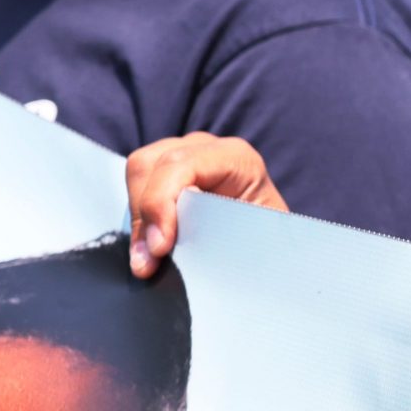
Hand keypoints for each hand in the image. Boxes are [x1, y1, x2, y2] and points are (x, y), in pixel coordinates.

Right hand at [124, 134, 288, 276]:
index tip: (159, 247)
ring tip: (146, 261)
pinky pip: (137, 189)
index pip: (179, 164)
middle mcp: (206, 149)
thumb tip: (168, 239)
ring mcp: (184, 156)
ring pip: (137, 174)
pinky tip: (145, 254)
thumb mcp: (256, 236)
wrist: (273, 244)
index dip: (160, 202)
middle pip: (149, 165)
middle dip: (144, 215)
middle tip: (148, 261)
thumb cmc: (269, 240)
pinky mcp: (168, 175)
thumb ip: (219, 230)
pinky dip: (138, 223)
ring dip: (138, 220)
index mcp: (236, 157)